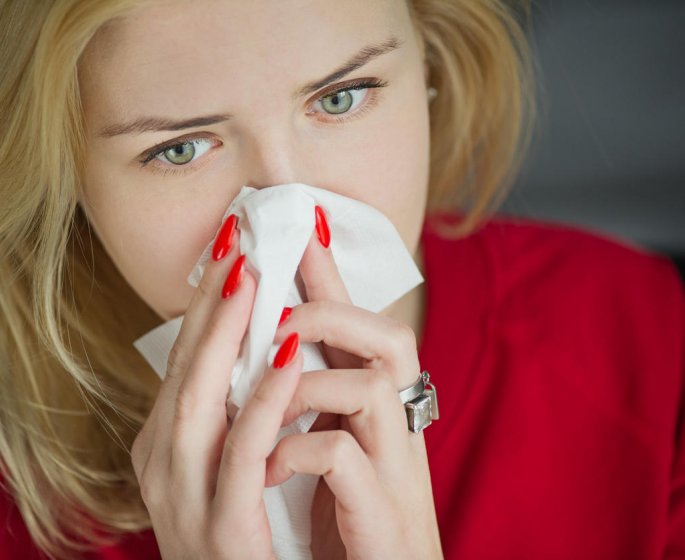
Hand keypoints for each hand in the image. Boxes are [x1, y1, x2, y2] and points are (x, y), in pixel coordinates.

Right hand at [131, 217, 303, 558]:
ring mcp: (186, 500)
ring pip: (200, 401)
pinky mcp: (224, 530)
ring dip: (225, 336)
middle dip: (211, 304)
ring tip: (253, 277)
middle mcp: (164, 467)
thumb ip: (236, 408)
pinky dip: (263, 400)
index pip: (184, 362)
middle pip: (185, 369)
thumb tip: (260, 342)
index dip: (206, 306)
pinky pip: (243, 452)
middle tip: (238, 244)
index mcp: (167, 447)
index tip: (232, 253)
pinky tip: (285, 357)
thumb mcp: (231, 463)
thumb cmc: (255, 531)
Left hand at [267, 221, 442, 558]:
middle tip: (280, 311)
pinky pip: (345, 456)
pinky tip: (271, 463)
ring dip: (309, 382)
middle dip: (330, 308)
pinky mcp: (384, 509)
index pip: (356, 322)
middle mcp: (394, 424)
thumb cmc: (346, 512)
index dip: (330, 272)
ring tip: (270, 395)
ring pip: (373, 386)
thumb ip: (306, 391)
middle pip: (390, 336)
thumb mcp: (326, 440)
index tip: (304, 222)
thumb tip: (264, 342)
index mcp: (374, 404)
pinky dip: (301, 450)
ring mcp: (392, 464)